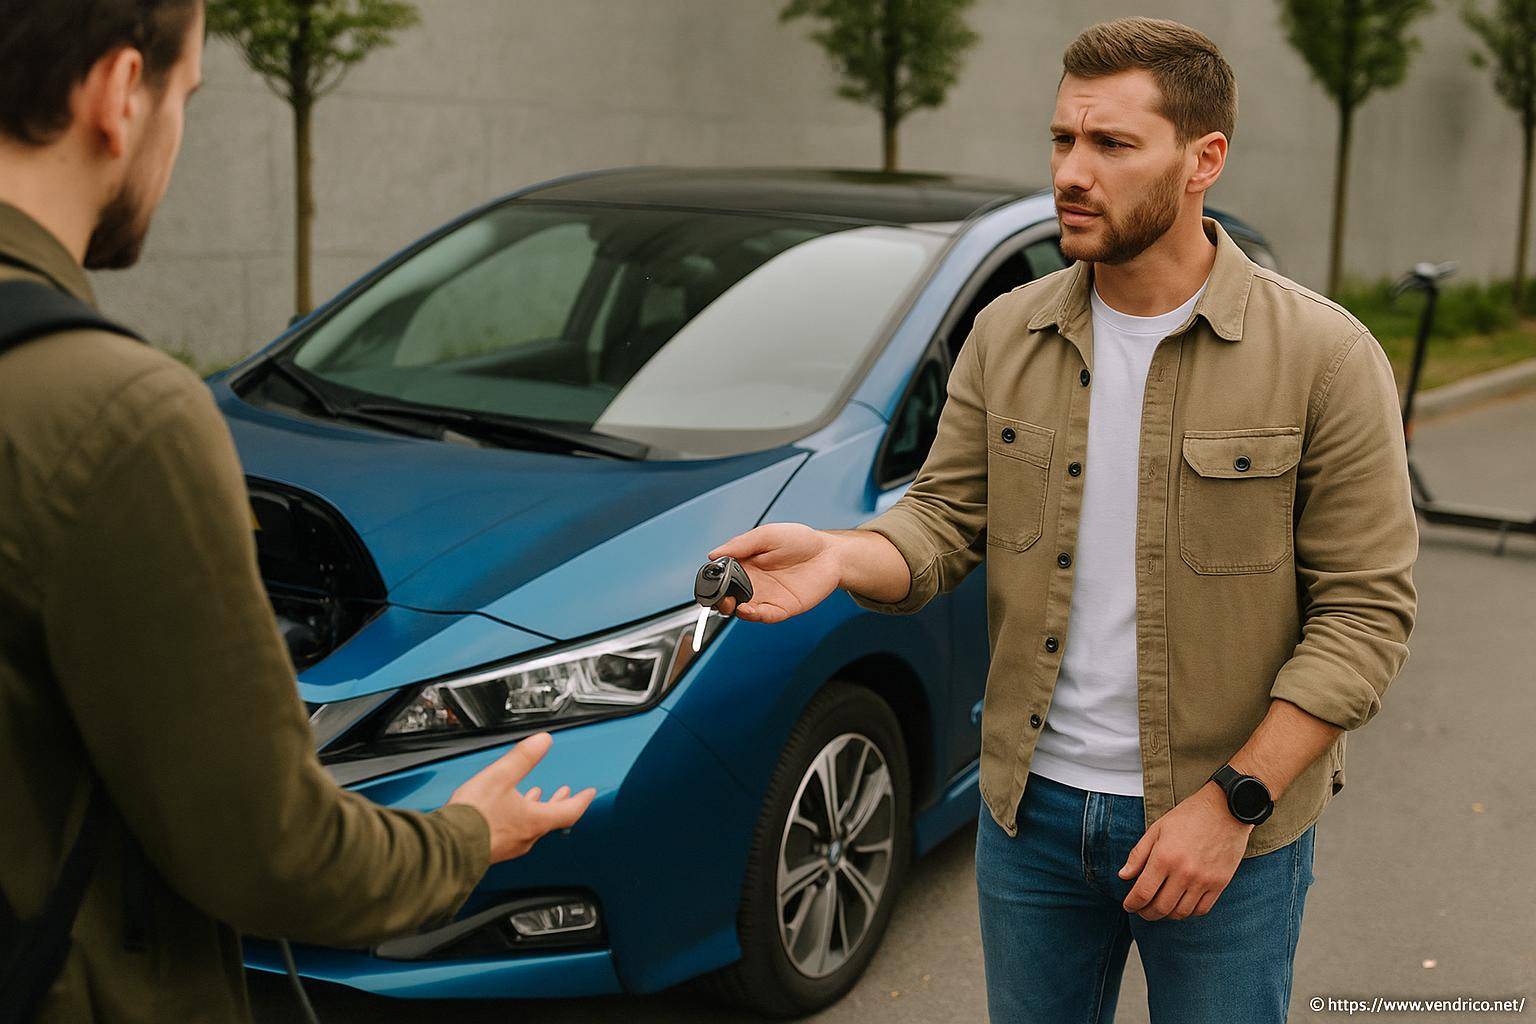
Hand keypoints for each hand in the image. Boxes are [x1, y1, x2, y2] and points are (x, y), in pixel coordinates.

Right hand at [448, 732, 596, 862]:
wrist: (447, 848)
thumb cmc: (474, 817)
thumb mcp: (501, 777)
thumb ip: (523, 758)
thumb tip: (543, 740)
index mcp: (535, 821)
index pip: (569, 811)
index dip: (581, 799)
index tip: (589, 793)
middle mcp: (526, 837)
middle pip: (551, 819)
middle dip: (560, 803)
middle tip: (567, 794)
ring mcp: (509, 845)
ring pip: (531, 825)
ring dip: (538, 809)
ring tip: (536, 797)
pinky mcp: (493, 849)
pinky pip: (514, 831)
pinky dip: (519, 818)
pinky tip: (507, 811)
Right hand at [707, 523, 840, 623]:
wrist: (830, 554)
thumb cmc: (800, 541)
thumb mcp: (767, 534)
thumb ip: (741, 544)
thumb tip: (713, 553)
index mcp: (745, 564)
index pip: (720, 577)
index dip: (711, 581)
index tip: (707, 582)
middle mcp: (753, 583)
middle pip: (727, 598)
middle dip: (718, 601)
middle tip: (718, 598)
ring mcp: (767, 597)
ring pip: (742, 610)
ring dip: (733, 610)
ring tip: (732, 605)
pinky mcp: (783, 608)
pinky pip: (765, 616)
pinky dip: (754, 616)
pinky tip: (747, 610)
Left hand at [1117, 782, 1251, 920]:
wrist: (1226, 810)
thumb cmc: (1189, 817)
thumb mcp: (1157, 829)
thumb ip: (1138, 854)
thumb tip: (1124, 876)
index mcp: (1164, 857)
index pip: (1143, 893)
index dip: (1132, 904)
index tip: (1129, 905)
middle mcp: (1184, 873)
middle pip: (1160, 908)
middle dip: (1146, 913)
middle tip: (1142, 910)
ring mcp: (1203, 880)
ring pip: (1181, 913)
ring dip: (1167, 915)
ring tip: (1160, 908)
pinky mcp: (1220, 884)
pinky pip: (1201, 910)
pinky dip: (1188, 913)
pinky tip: (1181, 904)